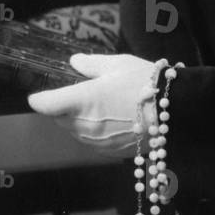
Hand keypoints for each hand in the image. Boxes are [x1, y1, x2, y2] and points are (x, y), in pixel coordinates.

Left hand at [27, 53, 157, 159]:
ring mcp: (96, 142)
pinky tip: (115, 119)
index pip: (44, 104)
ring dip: (79, 121)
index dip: (39, 99)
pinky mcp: (109, 152)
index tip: (38, 94)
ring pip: (75, 131)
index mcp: (81, 101)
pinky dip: (96, 131)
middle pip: (58, 119)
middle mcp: (83, 125)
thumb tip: (74, 62)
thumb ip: (90, 64)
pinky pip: (92, 141)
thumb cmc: (144, 83)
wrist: (175, 112)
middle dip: (63, 108)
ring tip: (103, 106)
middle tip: (82, 94)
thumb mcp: (117, 64)